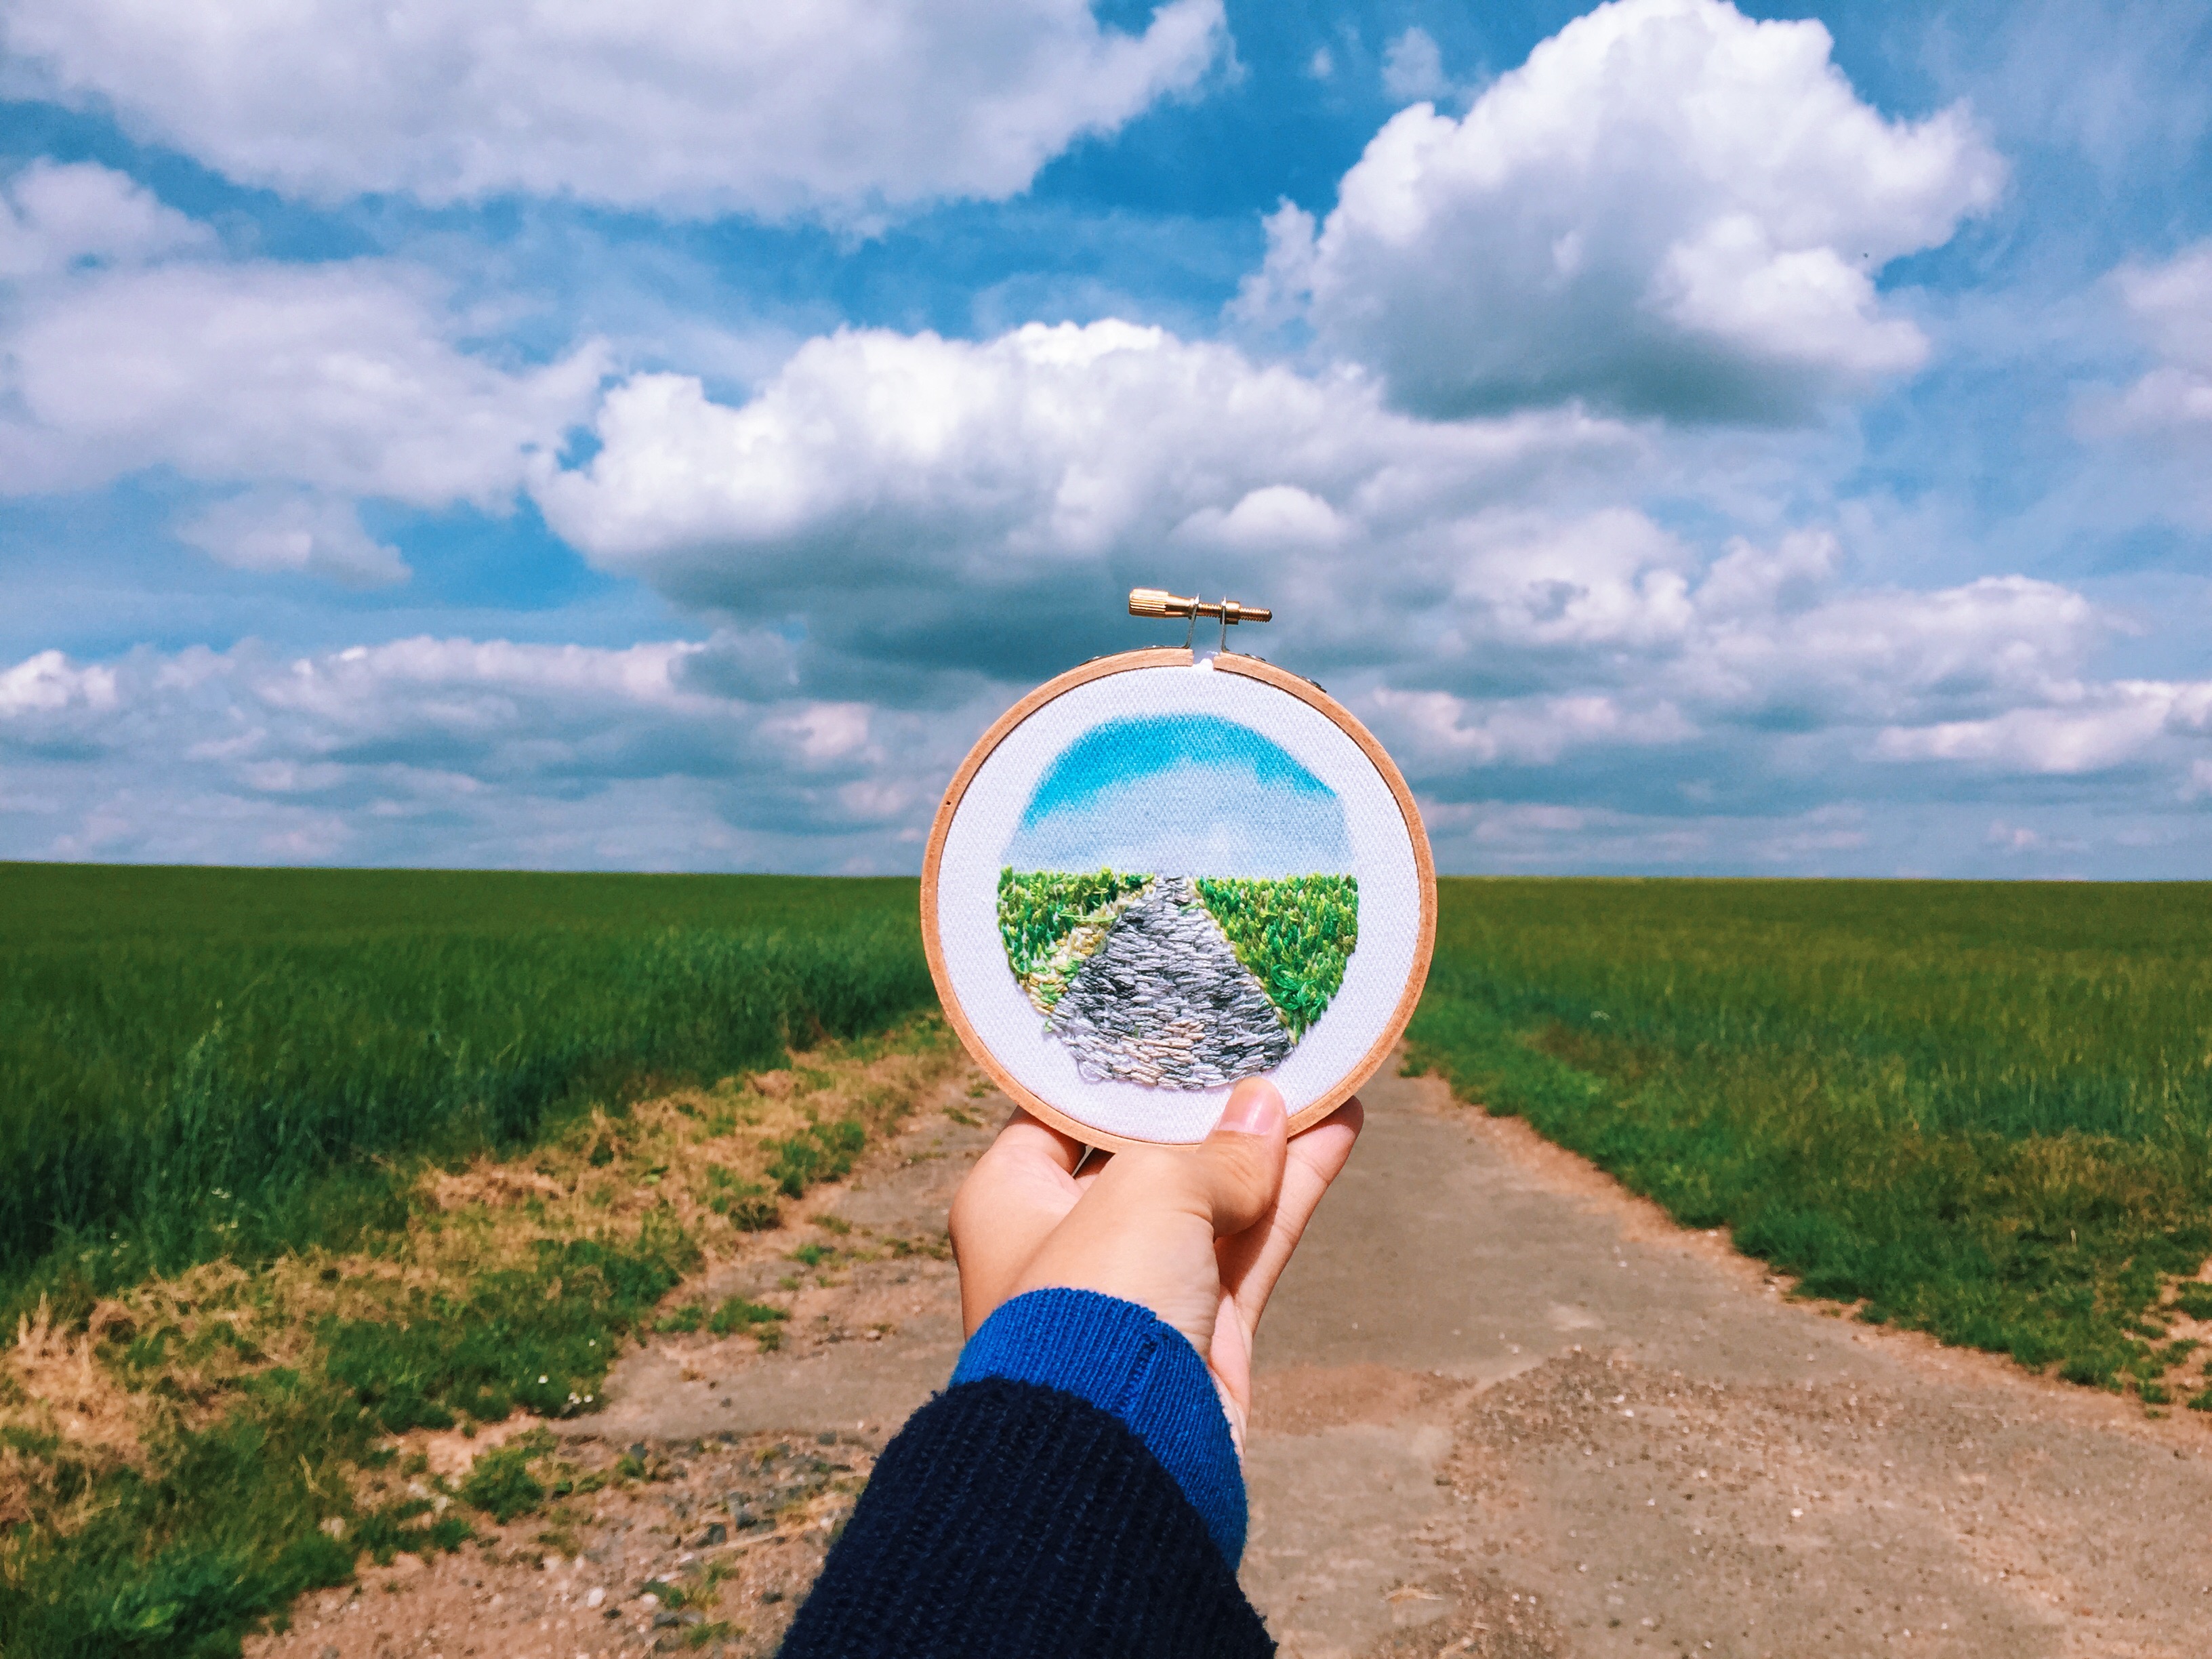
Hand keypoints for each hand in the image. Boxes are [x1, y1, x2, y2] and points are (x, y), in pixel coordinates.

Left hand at [947, 1078, 1362, 1452]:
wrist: (1115, 1462)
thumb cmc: (1094, 1306)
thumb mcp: (1148, 1191)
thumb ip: (1212, 1149)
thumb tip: (1267, 1114)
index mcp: (1011, 1198)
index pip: (1061, 1111)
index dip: (1120, 1067)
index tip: (1174, 1016)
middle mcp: (1068, 1241)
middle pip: (1147, 1151)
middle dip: (1207, 1100)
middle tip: (1261, 1037)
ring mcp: (1140, 1290)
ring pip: (1215, 1195)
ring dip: (1267, 1140)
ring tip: (1321, 1070)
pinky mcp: (1203, 1333)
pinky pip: (1253, 1243)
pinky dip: (1293, 1190)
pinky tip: (1338, 1129)